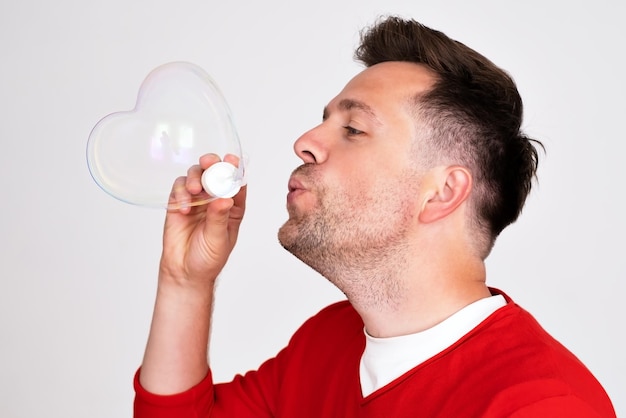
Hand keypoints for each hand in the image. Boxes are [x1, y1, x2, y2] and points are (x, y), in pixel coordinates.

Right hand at [159, 153, 246, 288]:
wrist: (184, 272)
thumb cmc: (207, 258)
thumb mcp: (218, 239)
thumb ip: (219, 218)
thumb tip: (225, 198)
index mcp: (233, 206)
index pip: (236, 182)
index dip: (235, 168)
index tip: (232, 160)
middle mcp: (215, 199)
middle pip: (215, 172)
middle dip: (213, 163)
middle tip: (208, 163)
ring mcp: (197, 199)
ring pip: (196, 175)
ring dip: (196, 177)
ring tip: (195, 191)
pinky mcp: (178, 203)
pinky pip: (179, 188)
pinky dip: (181, 192)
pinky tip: (184, 208)